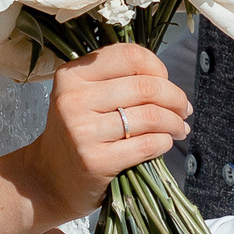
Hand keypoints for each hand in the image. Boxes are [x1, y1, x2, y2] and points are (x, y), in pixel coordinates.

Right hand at [7, 42, 188, 221]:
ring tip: (179, 128)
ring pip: (150, 116)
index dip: (157, 67)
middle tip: (184, 109)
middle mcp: (73, 99)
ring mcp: (82, 131)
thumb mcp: (84, 96)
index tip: (166, 81)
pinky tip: (164, 143)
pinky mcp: (95, 161)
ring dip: (174, 122)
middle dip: (175, 97)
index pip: (129, 56)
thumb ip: (117, 79)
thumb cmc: (78, 133)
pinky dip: (164, 142)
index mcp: (72, 75)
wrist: (50, 177)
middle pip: (145, 86)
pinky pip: (146, 145)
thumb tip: (167, 79)